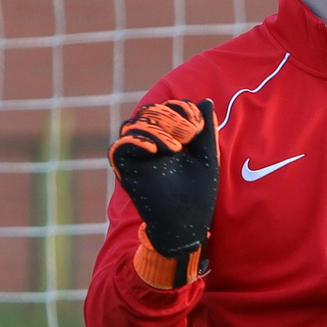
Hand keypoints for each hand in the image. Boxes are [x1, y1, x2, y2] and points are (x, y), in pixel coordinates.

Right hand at [111, 99, 216, 287]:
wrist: (185, 225)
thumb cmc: (197, 196)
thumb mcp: (206, 158)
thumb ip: (205, 131)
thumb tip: (205, 102)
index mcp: (170, 138)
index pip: (167, 108)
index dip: (180, 108)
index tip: (196, 125)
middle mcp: (150, 144)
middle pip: (149, 112)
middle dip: (170, 118)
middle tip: (188, 135)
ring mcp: (137, 156)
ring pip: (133, 125)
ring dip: (155, 128)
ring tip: (175, 147)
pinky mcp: (127, 170)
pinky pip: (120, 148)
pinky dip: (136, 142)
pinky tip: (156, 150)